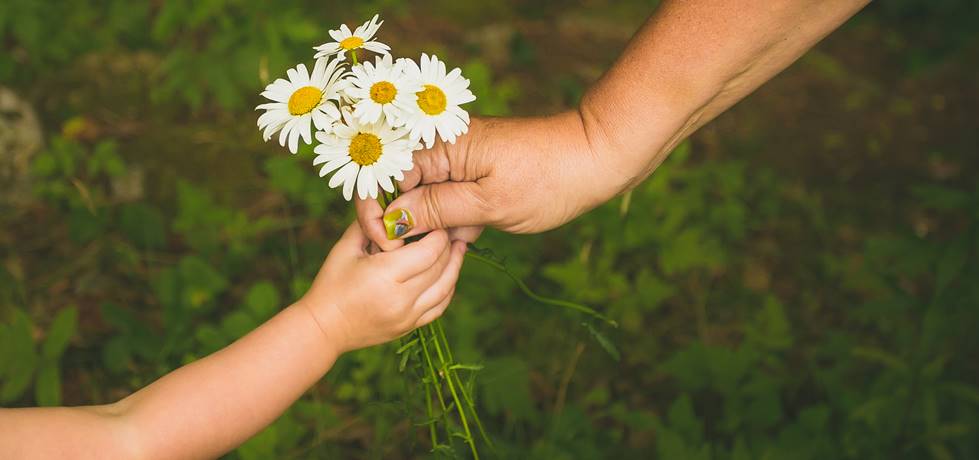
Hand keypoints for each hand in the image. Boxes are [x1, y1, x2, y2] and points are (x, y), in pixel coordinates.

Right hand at [298, 223, 466, 351]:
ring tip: (459, 248)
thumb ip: (370, 225)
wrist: (323, 328)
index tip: (438, 222)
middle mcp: (401, 298)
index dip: (438, 235)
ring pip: (446, 288)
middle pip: (440, 267)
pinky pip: (439, 306)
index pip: (429, 251)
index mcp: (384, 275)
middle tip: (450, 230)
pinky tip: (449, 273)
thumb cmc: (331, 283)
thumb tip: (394, 207)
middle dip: (448, 246)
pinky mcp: (409, 327)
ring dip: (455, 266)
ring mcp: (408, 316)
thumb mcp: (345, 247)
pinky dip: (448, 288)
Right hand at [356, 112, 620, 250]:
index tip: (389, 245)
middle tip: (421, 250)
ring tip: (453, 242)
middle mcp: (445, 145)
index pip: (387, 176)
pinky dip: (455, 219)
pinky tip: (468, 236)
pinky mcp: (477, 172)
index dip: (382, 211)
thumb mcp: (489, 204)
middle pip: (403, 186)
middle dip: (407, 221)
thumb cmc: (548, 179)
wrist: (598, 159)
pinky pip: (450, 197)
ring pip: (427, 197)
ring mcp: (461, 158)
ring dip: (433, 224)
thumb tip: (391, 219)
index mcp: (441, 144)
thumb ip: (437, 210)